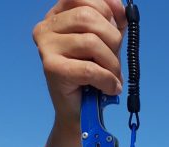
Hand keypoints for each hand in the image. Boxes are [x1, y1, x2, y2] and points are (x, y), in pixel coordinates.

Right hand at [33, 0, 126, 121]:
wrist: (79, 113)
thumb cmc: (91, 77)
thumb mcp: (104, 44)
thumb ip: (111, 23)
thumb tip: (122, 10)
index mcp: (58, 15)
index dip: (107, 4)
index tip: (122, 21)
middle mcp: (47, 27)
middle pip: (88, 17)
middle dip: (112, 39)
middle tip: (116, 62)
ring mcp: (46, 47)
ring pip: (91, 42)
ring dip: (111, 63)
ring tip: (113, 77)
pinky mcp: (52, 68)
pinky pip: (89, 68)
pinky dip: (106, 79)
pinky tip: (110, 88)